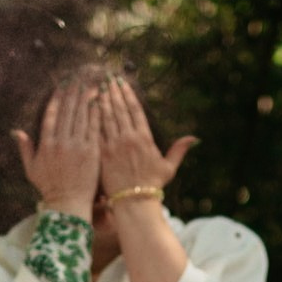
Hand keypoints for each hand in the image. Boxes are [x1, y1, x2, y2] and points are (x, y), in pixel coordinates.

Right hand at [11, 83, 102, 216]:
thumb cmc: (49, 188)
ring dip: (85, 98)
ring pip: (81, 116)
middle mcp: (61, 142)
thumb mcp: (31, 169)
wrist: (68, 204)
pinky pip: (93, 128)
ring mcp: (78, 146)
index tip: (61, 87)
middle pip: (67, 111)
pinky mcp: (92, 151)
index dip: (56, 99)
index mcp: (46, 144)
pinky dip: (96, 113)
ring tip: (89, 85)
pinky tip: (98, 102)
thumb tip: (16, 131)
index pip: (51, 116)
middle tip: (77, 78)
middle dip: (72, 93)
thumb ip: (25, 149)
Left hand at [96, 77, 196, 200]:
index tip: (122, 83)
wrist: (134, 203)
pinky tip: (87, 108)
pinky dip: (92, 119)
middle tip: (107, 79)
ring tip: (97, 87)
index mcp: (144, 138)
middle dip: (113, 92)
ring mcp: (113, 146)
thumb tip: (194, 138)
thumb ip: (179, 150)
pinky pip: (95, 132)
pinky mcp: (102, 155)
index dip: (128, 94)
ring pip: (106, 117)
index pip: (135, 110)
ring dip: (101, 100)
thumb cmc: (152, 186)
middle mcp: (128, 139)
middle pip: (119, 109)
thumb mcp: (169, 167)